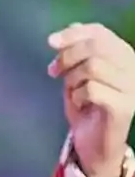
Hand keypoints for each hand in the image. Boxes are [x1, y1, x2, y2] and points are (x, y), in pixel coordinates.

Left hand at [48, 23, 134, 176]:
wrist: (93, 146)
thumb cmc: (86, 107)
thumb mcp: (77, 74)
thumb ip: (76, 52)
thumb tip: (67, 30)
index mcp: (123, 55)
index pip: (99, 32)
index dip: (73, 33)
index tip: (50, 42)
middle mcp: (133, 69)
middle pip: (96, 47)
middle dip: (67, 57)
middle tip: (53, 71)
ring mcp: (132, 88)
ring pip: (94, 66)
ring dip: (73, 78)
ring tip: (72, 91)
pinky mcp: (125, 107)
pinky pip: (93, 89)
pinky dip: (77, 95)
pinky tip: (79, 104)